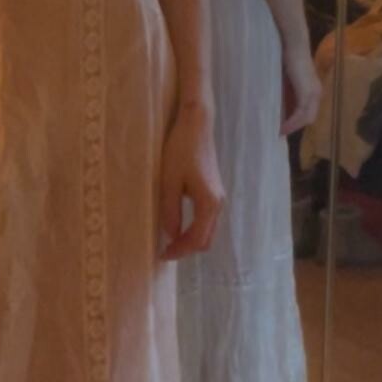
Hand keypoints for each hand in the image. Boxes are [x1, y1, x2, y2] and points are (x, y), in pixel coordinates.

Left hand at [159, 104, 224, 260]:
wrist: (196, 126)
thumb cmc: (180, 151)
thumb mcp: (169, 182)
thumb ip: (170, 211)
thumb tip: (170, 235)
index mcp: (209, 203)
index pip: (197, 239)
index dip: (180, 251)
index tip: (162, 255)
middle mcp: (218, 204)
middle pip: (206, 239)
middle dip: (186, 248)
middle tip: (165, 251)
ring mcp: (219, 197)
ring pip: (208, 230)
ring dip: (191, 239)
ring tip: (170, 241)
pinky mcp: (215, 191)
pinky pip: (207, 219)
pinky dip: (195, 228)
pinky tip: (179, 225)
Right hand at [281, 43, 322, 135]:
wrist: (293, 45)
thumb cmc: (287, 57)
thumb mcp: (286, 78)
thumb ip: (286, 90)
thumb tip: (277, 102)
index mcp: (313, 90)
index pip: (308, 112)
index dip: (296, 122)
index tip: (282, 127)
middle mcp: (316, 94)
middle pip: (309, 118)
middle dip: (295, 127)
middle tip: (279, 132)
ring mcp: (313, 94)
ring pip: (306, 118)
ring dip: (293, 127)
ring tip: (279, 132)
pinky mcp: (307, 93)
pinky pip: (301, 114)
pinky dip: (292, 123)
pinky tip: (281, 127)